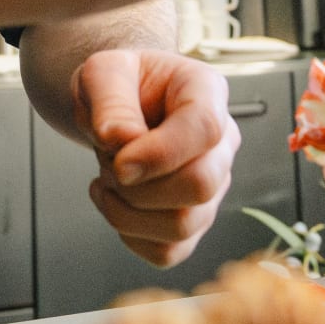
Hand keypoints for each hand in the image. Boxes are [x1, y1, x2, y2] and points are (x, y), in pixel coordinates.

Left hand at [71, 48, 238, 265]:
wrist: (118, 106)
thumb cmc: (118, 84)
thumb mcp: (103, 71)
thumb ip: (110, 100)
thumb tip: (120, 140)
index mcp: (207, 92)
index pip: (205, 129)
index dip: (160, 153)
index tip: (118, 159)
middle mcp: (221, 143)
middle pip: (201, 185)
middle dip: (139, 185)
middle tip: (109, 162)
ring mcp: (213, 186)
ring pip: (183, 226)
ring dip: (127, 212)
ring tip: (107, 179)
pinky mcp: (195, 220)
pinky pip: (169, 252)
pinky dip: (130, 236)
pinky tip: (113, 202)